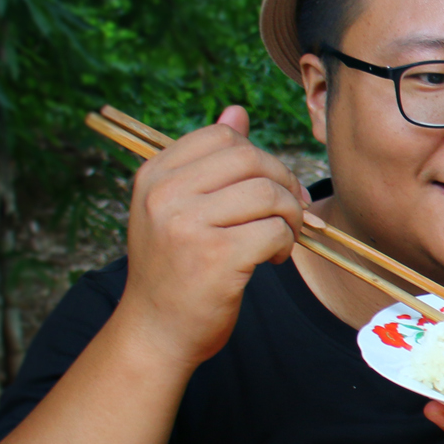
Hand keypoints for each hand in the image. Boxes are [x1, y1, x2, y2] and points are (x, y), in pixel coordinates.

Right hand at [117, 106, 310, 367]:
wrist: (157, 331)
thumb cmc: (177, 269)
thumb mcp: (179, 208)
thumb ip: (209, 161)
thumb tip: (238, 112)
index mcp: (155, 175)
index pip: (223, 137)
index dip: (260, 158)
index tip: (271, 187)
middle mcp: (165, 194)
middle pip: (251, 160)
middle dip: (283, 184)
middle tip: (288, 215)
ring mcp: (187, 224)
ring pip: (269, 194)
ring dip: (288, 217)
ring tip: (278, 239)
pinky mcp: (215, 256)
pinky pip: (275, 231)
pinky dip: (284, 244)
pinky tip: (269, 259)